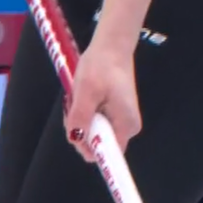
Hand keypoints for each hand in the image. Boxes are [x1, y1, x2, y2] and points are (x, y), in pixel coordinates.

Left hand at [64, 43, 139, 164]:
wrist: (111, 46)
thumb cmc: (101, 65)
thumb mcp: (86, 91)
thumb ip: (81, 117)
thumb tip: (76, 139)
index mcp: (126, 126)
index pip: (105, 156)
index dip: (86, 147)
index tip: (78, 128)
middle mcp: (126, 128)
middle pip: (94, 145)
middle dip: (79, 129)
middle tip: (76, 105)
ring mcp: (119, 121)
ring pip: (90, 134)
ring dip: (78, 120)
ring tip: (80, 98)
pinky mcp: (113, 115)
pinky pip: (92, 124)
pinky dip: (82, 114)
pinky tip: (83, 99)